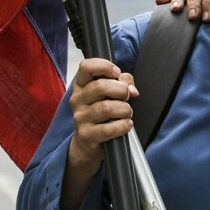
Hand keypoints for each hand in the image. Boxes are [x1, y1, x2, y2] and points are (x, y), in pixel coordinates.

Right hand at [60, 58, 138, 209]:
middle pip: (100, 86)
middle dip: (121, 90)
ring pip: (106, 108)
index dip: (104, 66)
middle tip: (127, 96)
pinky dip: (123, 125)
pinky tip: (126, 124)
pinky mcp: (86, 135)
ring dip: (124, 109)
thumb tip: (132, 89)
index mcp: (81, 85)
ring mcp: (80, 118)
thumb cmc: (100, 113)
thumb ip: (122, 83)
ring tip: (127, 113)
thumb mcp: (108, 94)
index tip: (116, 72)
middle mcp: (77, 99)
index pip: (86, 66)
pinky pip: (108, 129)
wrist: (87, 143)